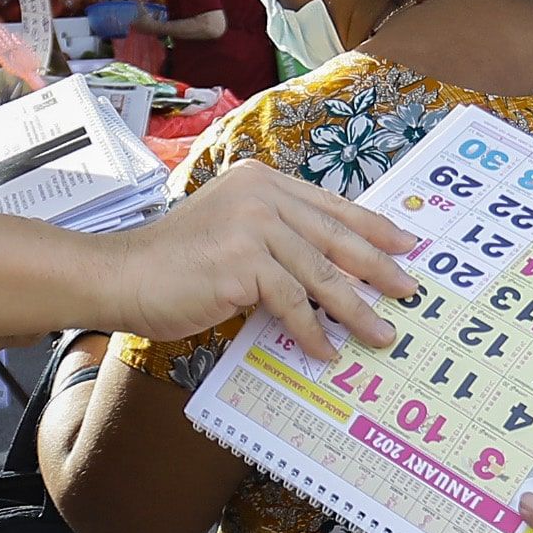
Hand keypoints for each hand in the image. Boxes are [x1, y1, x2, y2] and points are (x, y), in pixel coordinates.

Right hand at [109, 160, 415, 358]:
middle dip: (379, 268)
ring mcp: (253, 226)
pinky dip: (312, 332)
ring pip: (321, 274)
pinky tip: (325, 352)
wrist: (122, 276)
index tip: (406, 245)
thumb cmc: (174, 264)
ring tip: (381, 334)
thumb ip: (275, 240)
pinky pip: (293, 304)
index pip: (331, 205)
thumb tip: (330, 274)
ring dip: (355, 311)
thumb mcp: (231, 234)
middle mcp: (261, 194)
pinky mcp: (244, 262)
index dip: (373, 228)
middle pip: (336, 237)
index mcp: (262, 181)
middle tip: (409, 292)